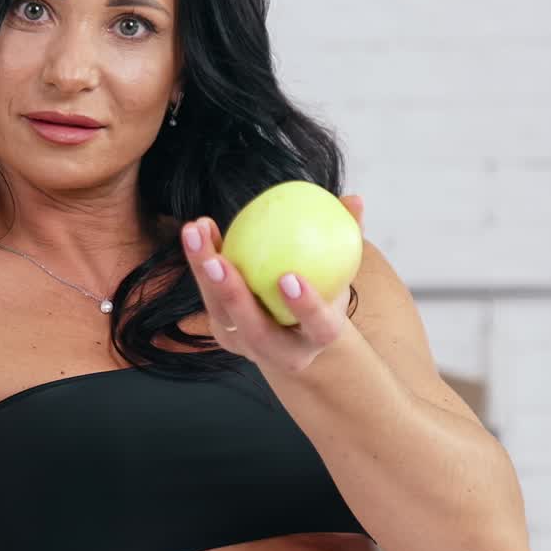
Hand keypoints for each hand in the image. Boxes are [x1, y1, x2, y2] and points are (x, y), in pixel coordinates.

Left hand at [181, 194, 364, 374]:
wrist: (299, 332)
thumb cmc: (326, 291)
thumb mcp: (342, 270)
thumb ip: (348, 236)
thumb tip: (354, 199)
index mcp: (318, 338)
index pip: (316, 326)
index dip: (306, 306)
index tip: (290, 277)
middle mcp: (281, 351)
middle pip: (255, 330)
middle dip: (234, 297)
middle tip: (218, 260)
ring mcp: (248, 346)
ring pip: (221, 315)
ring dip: (203, 273)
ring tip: (196, 233)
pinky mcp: (224, 333)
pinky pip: (209, 297)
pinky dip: (201, 263)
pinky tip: (198, 229)